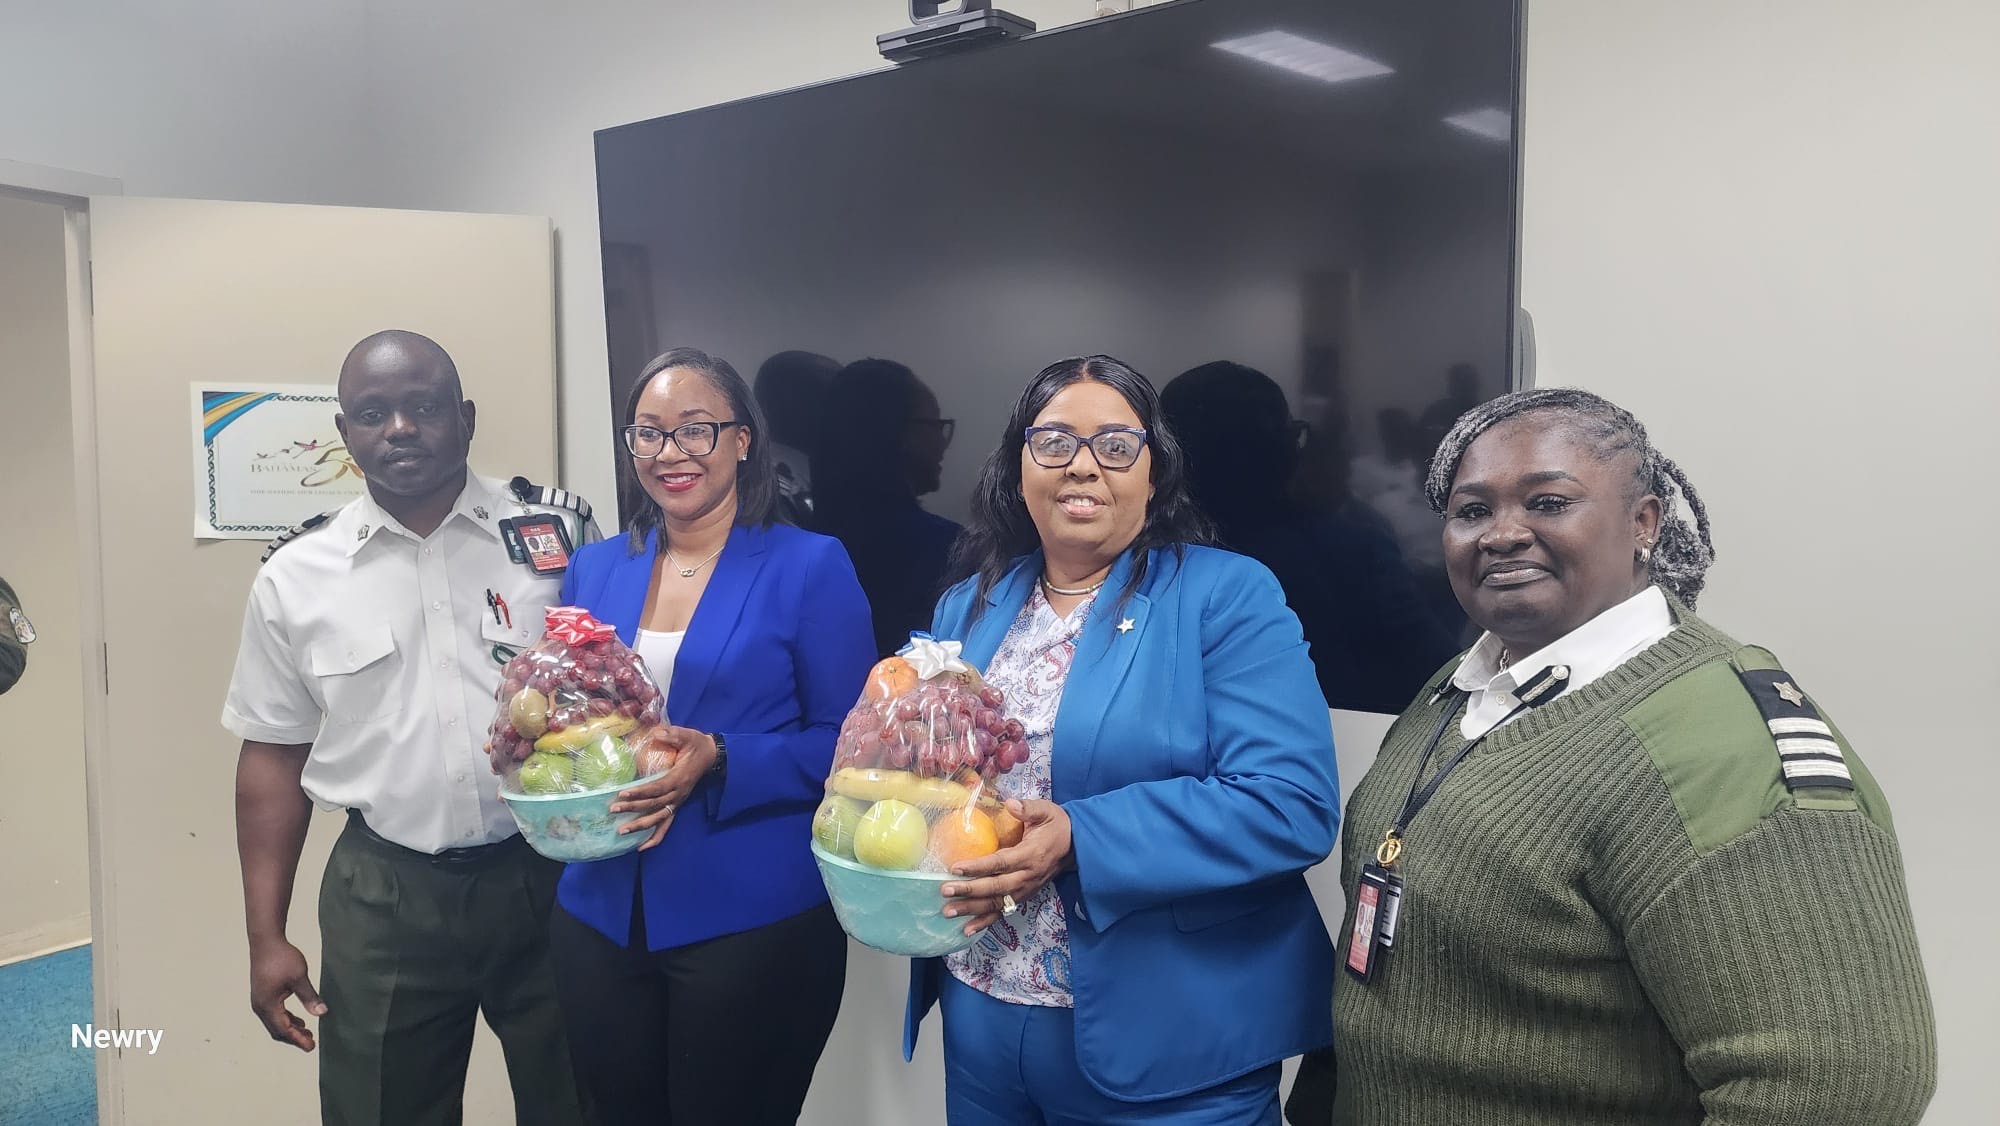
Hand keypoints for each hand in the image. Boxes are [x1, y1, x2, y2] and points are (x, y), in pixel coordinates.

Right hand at [249, 937, 324, 1051]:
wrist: (266, 941)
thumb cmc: (282, 958)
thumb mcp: (299, 978)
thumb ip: (310, 997)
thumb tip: (322, 1013)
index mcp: (267, 1005)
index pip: (284, 1029)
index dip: (298, 1039)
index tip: (312, 1047)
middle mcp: (260, 1007)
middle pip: (277, 1030)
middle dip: (294, 1037)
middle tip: (312, 1042)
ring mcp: (259, 1001)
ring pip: (275, 1023)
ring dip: (290, 1029)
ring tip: (308, 1032)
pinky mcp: (262, 995)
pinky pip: (273, 1014)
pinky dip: (286, 1019)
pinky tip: (298, 1019)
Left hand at [611, 725, 717, 849]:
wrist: (712, 756)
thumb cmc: (697, 745)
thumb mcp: (688, 735)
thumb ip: (673, 734)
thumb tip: (658, 732)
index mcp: (679, 778)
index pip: (657, 788)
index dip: (640, 792)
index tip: (622, 794)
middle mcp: (678, 794)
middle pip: (654, 805)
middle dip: (633, 809)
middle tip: (613, 809)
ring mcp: (678, 802)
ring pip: (658, 818)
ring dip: (640, 826)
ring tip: (621, 831)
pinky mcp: (677, 806)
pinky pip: (666, 825)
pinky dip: (655, 838)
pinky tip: (641, 847)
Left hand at [940, 799, 1072, 935]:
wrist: (1076, 846)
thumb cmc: (1056, 826)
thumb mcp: (1046, 811)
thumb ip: (1028, 808)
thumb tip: (1010, 803)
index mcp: (1030, 855)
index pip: (1001, 862)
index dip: (978, 866)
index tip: (956, 867)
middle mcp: (1027, 876)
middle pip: (995, 887)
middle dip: (969, 890)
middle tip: (944, 891)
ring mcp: (1026, 890)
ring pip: (996, 903)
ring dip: (972, 909)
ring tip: (948, 911)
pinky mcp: (1024, 897)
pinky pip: (1003, 912)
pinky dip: (985, 922)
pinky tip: (967, 929)